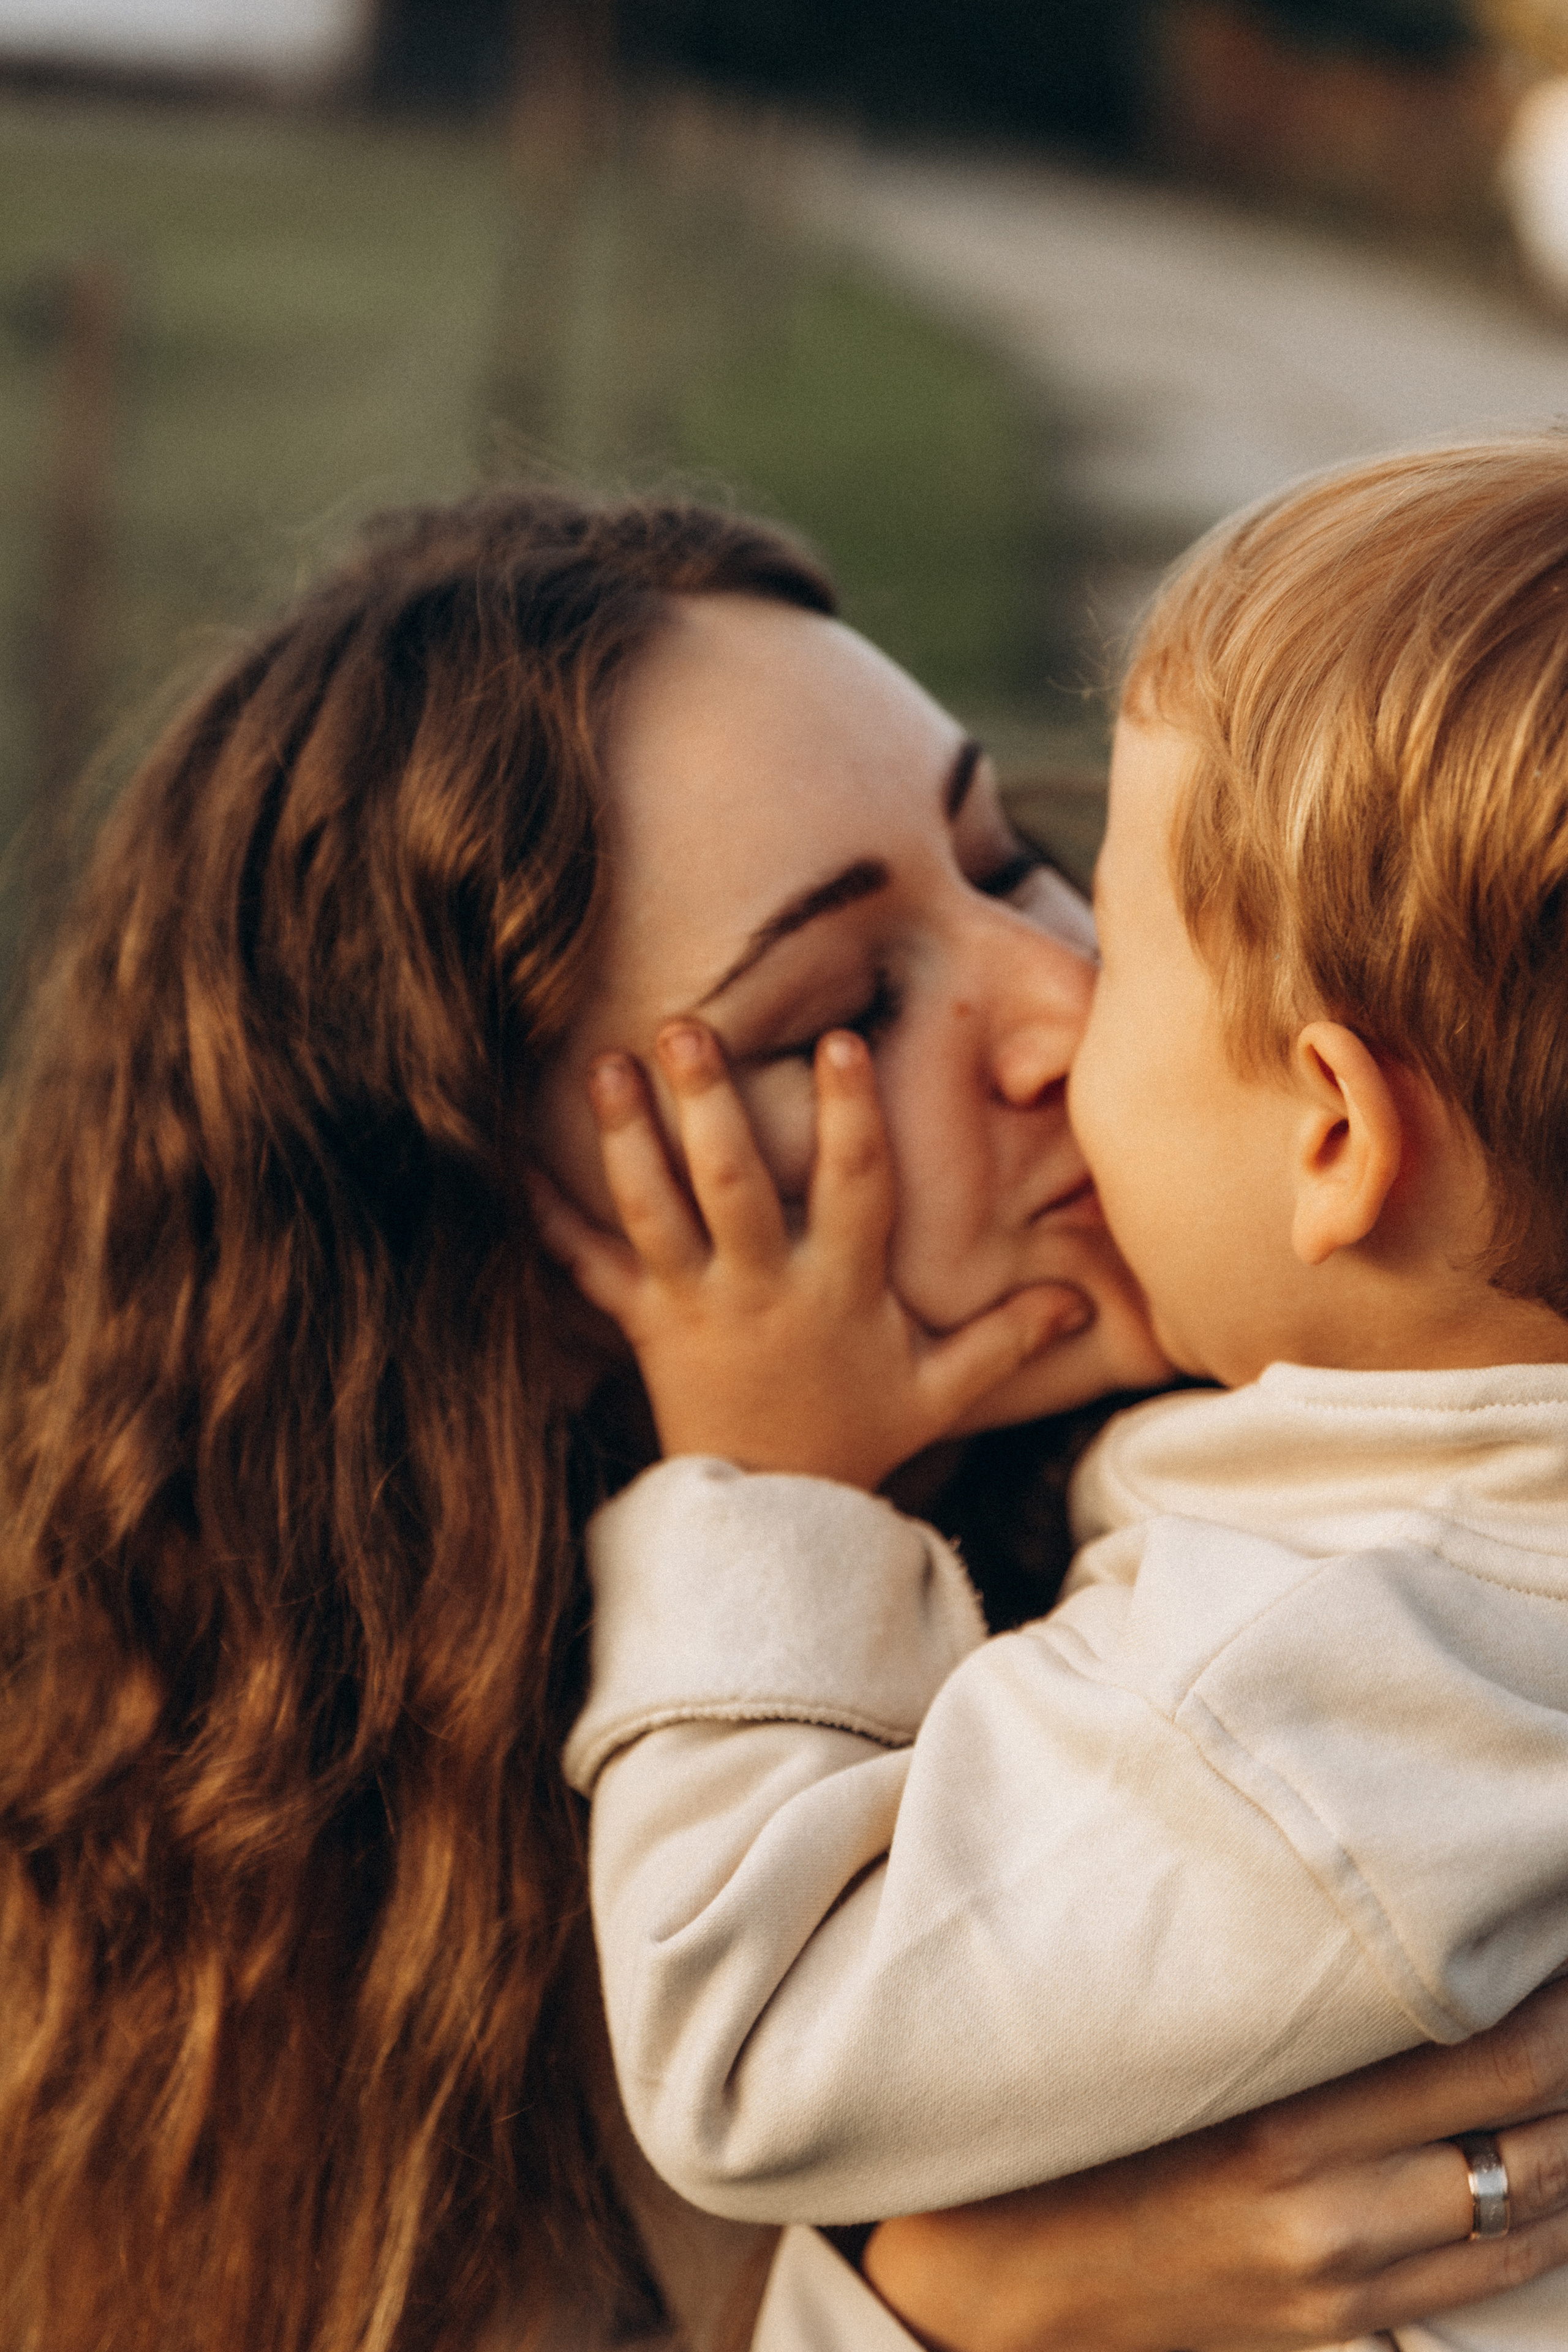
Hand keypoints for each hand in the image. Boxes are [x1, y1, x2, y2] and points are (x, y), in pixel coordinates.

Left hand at [527, 1019, 1089, 1489]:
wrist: (770, 1518)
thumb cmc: (854, 1439)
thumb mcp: (936, 1393)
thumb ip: (1002, 1340)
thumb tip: (1083, 1301)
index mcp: (836, 1291)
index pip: (851, 1188)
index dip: (849, 1116)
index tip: (840, 1043)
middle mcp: (759, 1290)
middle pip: (731, 1187)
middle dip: (707, 1106)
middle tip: (684, 1028)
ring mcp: (692, 1307)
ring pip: (653, 1213)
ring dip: (627, 1137)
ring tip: (606, 1063)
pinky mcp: (642, 1329)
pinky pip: (586, 1269)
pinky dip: (548, 1216)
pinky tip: (508, 1157)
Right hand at [860, 1976, 1567, 2350]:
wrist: (994, 2286)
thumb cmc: (1068, 2131)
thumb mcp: (1165, 2047)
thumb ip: (1278, 2005)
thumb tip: (1386, 1944)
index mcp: (1279, 2119)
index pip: (1482, 2051)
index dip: (1555, 1995)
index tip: (1561, 1937)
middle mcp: (1329, 2210)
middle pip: (1529, 2131)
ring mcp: (1342, 2283)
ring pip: (1530, 2211)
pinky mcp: (1340, 2330)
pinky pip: (1489, 2279)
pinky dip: (1542, 2218)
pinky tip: (1552, 2166)